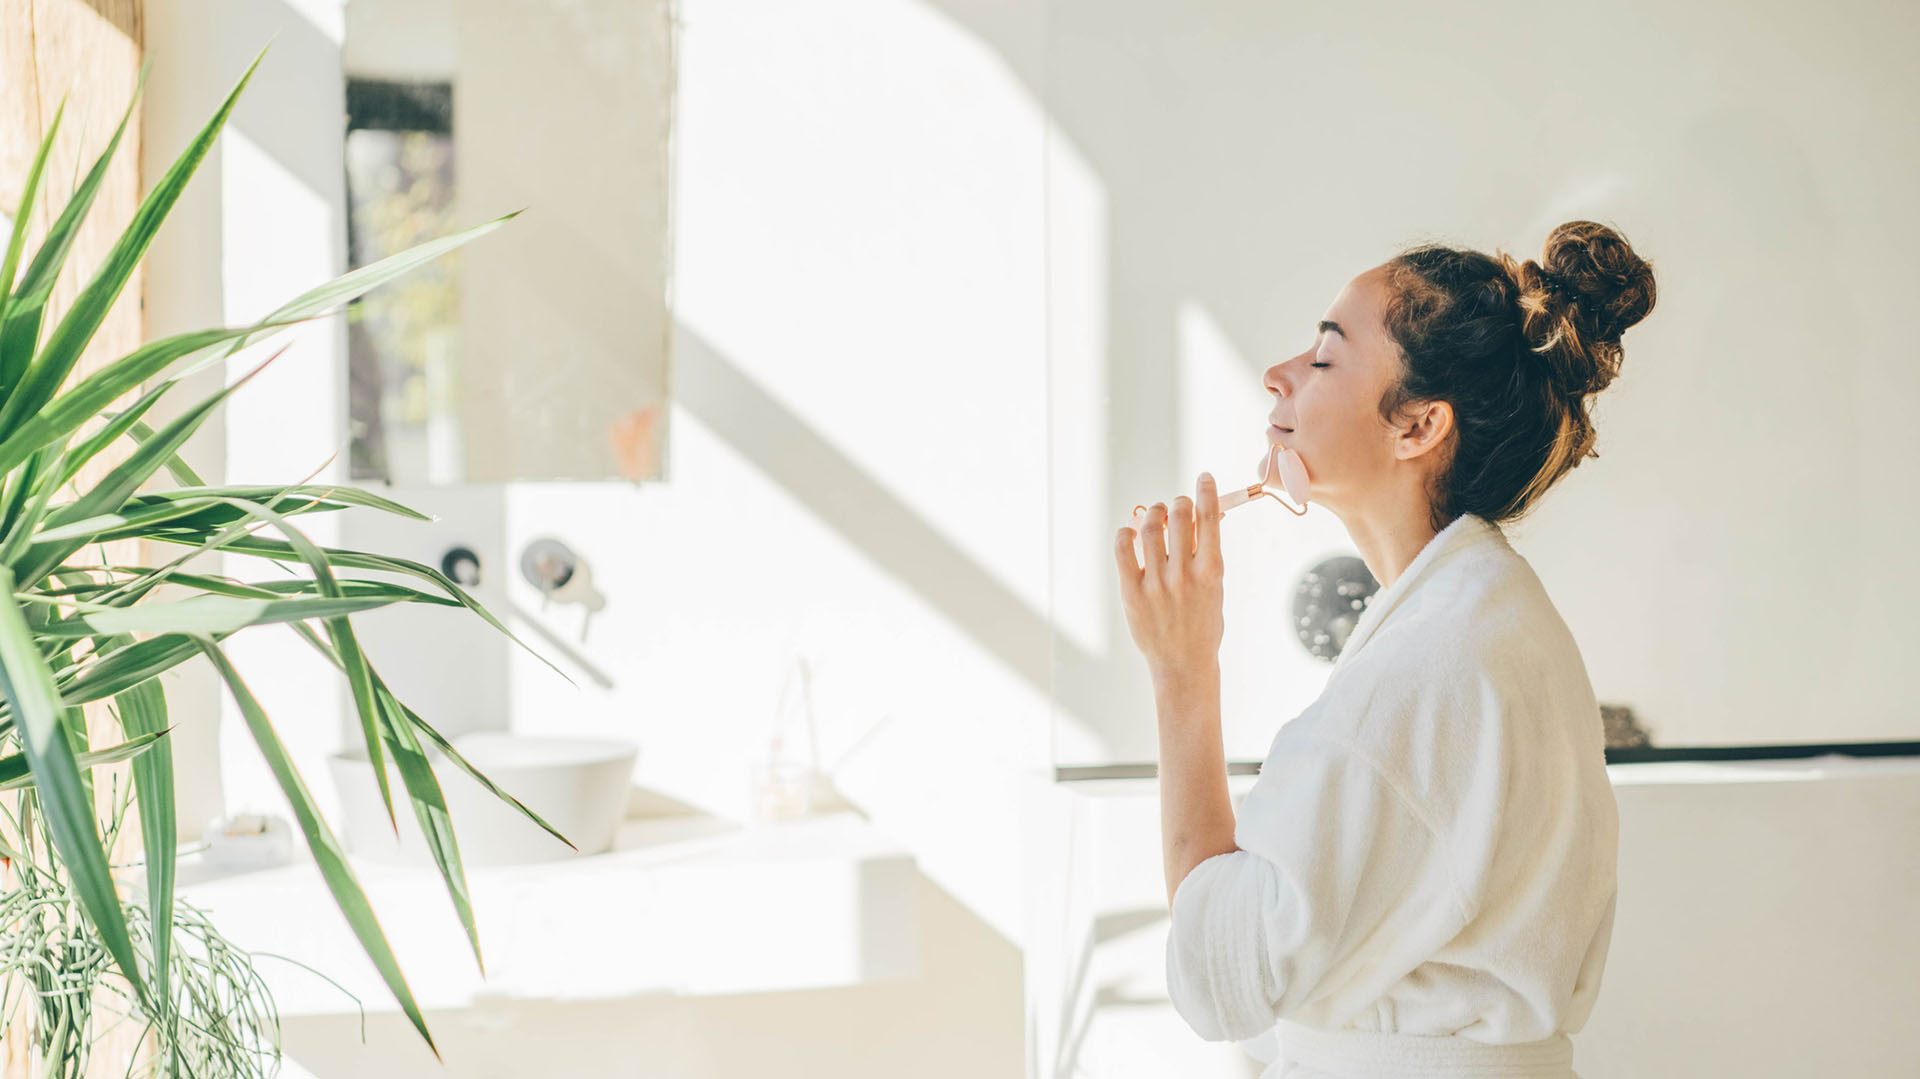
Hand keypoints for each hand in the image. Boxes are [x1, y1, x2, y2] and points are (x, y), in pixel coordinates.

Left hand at [1115, 472, 1224, 683]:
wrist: (1183, 664)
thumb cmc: (1203, 623)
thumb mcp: (1216, 587)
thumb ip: (1208, 553)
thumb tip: (1204, 516)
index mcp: (1211, 571)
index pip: (1209, 518)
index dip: (1206, 491)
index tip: (1204, 478)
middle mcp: (1183, 574)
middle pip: (1178, 516)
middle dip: (1178, 503)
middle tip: (1177, 507)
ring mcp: (1156, 583)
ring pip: (1149, 527)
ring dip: (1153, 514)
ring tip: (1155, 518)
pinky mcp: (1132, 592)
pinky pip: (1122, 548)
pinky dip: (1126, 533)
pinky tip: (1132, 534)